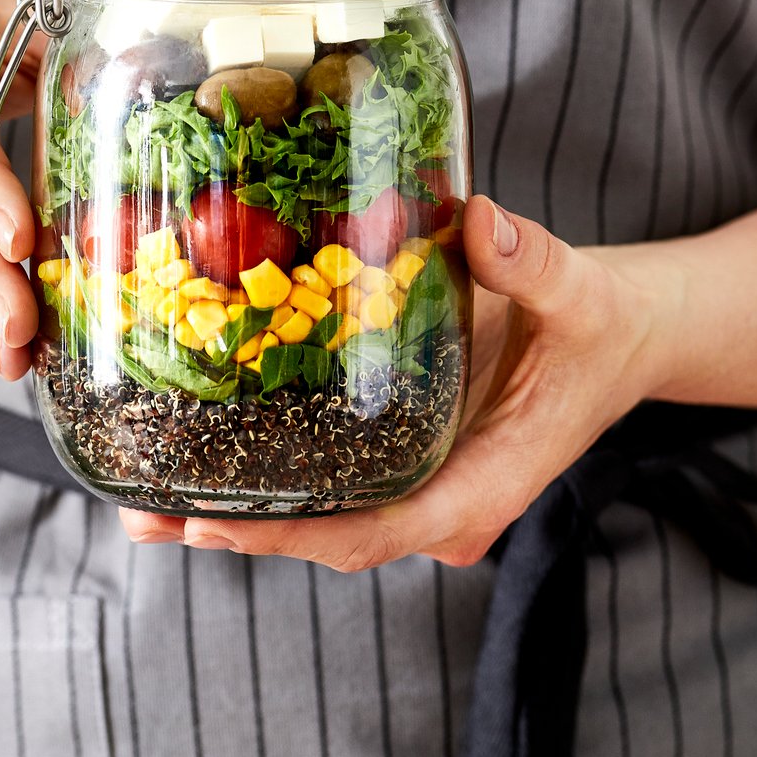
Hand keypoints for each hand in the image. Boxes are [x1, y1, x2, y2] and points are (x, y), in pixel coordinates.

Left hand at [120, 195, 672, 567]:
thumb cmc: (599, 326)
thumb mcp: (580, 291)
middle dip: (239, 531)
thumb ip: (533, 261)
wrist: (616, 336)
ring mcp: (421, 482)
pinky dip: (266, 471)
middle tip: (145, 516)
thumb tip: (481, 220)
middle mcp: (444, 499)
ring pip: (323, 515)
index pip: (381, 530)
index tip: (219, 526)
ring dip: (236, 512)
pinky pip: (330, 476)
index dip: (297, 533)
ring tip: (141, 500)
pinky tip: (197, 451)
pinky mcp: (403, 453)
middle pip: (332, 535)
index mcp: (486, 482)